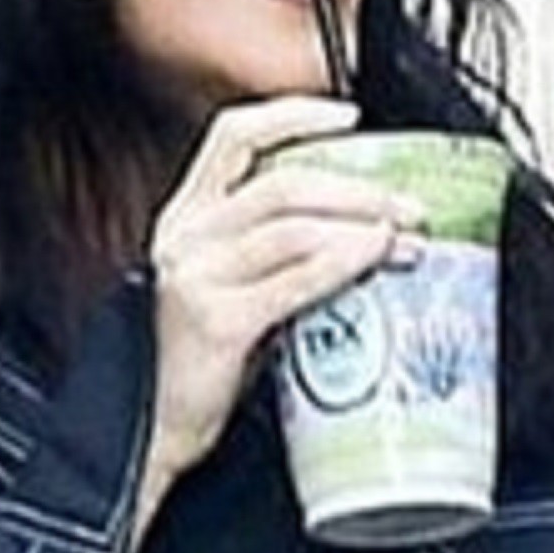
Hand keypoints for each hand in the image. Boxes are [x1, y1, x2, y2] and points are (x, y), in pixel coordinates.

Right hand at [133, 95, 404, 541]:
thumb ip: (273, 261)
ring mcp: (198, 278)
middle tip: (408, 203)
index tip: (348, 118)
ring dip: (361, 224)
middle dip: (357, 187)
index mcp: (185, 219)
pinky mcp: (218, 323)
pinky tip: (373, 259)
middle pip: (283, 182)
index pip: (236, 137)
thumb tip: (357, 239)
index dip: (294, 115)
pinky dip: (343, 262)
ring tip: (404, 237)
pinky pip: (294, 279)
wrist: (145, 438)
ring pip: (294, 225)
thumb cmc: (191, 373)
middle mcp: (187, 238)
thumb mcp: (227, 294)